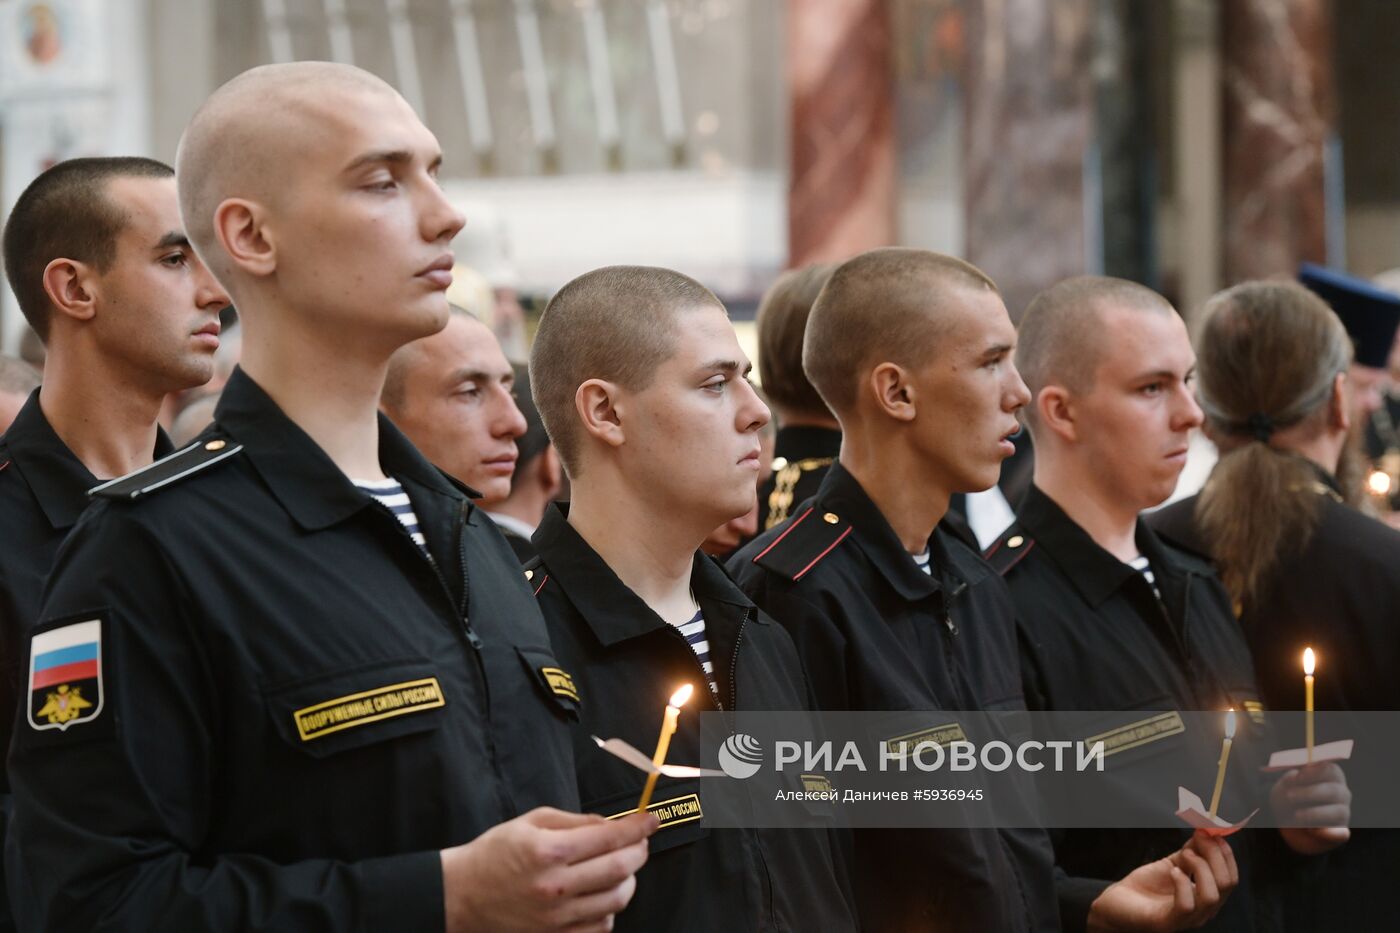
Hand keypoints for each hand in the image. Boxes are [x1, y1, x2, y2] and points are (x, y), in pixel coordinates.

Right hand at [442, 807, 658, 932]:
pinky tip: (603, 894)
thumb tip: (611, 824)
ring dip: (629, 879)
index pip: (608, 837)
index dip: (637, 827)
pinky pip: (601, 925)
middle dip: (640, 850)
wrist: (463, 895)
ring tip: (621, 867)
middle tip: (640, 841)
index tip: (650, 820)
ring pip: (617, 899)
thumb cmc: (496, 853)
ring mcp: (557, 917)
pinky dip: (611, 908)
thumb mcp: (532, 822)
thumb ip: (575, 821)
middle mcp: (556, 886)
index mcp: (548, 851)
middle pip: (620, 868)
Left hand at [1087, 831, 1238, 931]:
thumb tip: (1205, 832)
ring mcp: (1187, 920)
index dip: (1225, 852)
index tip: (1212, 831)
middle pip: (1226, 884)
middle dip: (1215, 854)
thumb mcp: (1173, 864)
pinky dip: (1182, 883)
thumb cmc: (1146, 886)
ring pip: (1212, 896)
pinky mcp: (1167, 923)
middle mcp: (1203, 911)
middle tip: (1200, 836)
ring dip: (1201, 867)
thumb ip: (1191, 852)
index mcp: (1207, 897)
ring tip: (1185, 854)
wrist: (1118, 904)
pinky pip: (1186, 906)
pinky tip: (1172, 871)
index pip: (1231, 877)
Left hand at [1271, 761, 1351, 854]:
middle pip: (1334, 790)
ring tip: (1296, 815)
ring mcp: (1342, 812)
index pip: (1331, 770)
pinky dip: (1326, 832)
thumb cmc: (1289, 798)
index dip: (1314, 773)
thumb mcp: (1285, 786)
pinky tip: (1312, 831)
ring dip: (1314, 813)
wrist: (1286, 823)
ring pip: (1339, 812)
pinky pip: (1340, 833)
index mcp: (1330, 776)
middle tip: (1290, 796)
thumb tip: (1296, 775)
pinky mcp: (1340, 832)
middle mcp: (1341, 793)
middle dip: (1310, 793)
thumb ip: (1292, 779)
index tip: (1298, 776)